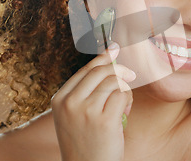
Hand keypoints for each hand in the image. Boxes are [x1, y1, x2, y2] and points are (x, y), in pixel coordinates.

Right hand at [51, 42, 135, 160]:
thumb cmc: (86, 142)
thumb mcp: (75, 116)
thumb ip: (85, 92)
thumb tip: (107, 61)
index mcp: (59, 100)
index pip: (85, 70)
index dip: (103, 58)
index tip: (114, 49)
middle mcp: (69, 102)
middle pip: (101, 71)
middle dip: (119, 70)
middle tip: (131, 76)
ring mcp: (85, 111)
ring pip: (114, 82)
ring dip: (125, 90)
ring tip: (124, 105)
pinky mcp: (104, 120)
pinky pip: (123, 96)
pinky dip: (128, 101)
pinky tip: (125, 113)